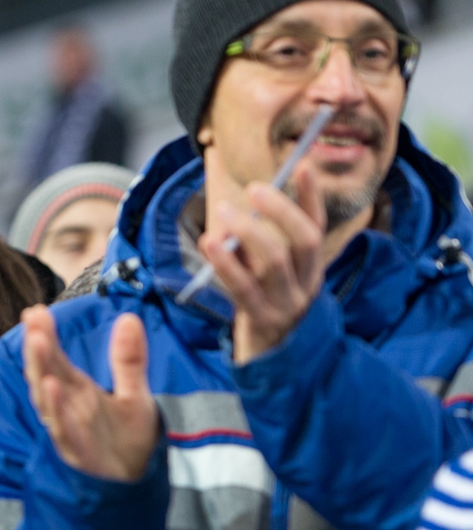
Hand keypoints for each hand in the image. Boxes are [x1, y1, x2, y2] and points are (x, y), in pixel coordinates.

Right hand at [22, 306, 158, 481]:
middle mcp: (68, 409)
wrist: (134, 485)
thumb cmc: (128, 441)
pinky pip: (63, 429)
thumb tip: (128, 317)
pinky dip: (56, 410)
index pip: (56, 359)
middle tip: (32, 318)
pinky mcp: (78, 452)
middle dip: (38, 347)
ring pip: (48, 398)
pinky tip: (52, 387)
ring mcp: (69, 430)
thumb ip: (128, 360)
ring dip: (40, 370)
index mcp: (77, 392)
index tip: (35, 311)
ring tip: (36, 342)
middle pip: (46, 373)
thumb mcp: (135, 395)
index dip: (45, 335)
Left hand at [198, 163, 326, 363]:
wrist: (272, 365)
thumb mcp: (270, 278)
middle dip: (280, 210)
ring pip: (274, 261)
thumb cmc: (264, 310)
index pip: (318, 227)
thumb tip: (243, 212)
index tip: (304, 164)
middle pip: (304, 240)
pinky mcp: (261, 321)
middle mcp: (307, 285)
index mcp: (313, 270)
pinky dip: (226, 262)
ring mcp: (286, 304)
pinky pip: (243, 288)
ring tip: (225, 211)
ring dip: (248, 231)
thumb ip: (261, 248)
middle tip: (254, 189)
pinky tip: (210, 242)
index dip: (311, 197)